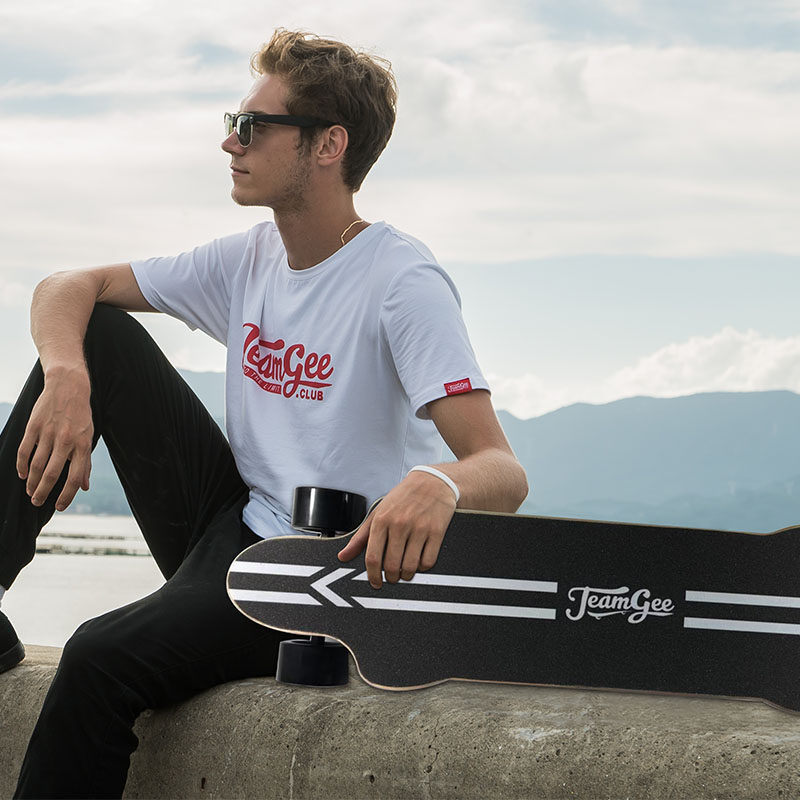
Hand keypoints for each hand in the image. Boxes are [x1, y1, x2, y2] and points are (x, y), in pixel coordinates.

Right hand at [16, 366, 92, 511]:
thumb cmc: (81, 416)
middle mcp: (66, 441)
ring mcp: (49, 433)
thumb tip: (85, 486)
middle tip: (37, 502)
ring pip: (37, 465)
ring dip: (32, 482)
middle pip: (52, 474)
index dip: (66, 495)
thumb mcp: (89, 437)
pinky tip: (22, 474)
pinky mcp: (34, 427)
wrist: (68, 386)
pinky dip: (22, 465)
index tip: (59, 506)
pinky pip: (25, 451)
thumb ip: (86, 462)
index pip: (75, 478)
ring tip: (30, 491)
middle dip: (44, 492)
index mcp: (83, 445)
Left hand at [337, 470, 456, 587]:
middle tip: (392, 577)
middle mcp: (400, 524)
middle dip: (391, 578)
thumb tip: (343, 556)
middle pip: (392, 566)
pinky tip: (419, 562)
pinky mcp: (437, 532)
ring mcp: (419, 528)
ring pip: (410, 567)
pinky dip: (423, 567)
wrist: (433, 481)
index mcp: (382, 520)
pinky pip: (428, 561)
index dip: (372, 576)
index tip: (375, 583)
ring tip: (405, 571)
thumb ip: (360, 537)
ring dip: (406, 575)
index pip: (373, 557)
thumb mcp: (378, 512)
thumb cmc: (403, 497)